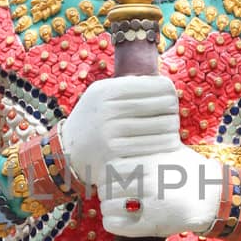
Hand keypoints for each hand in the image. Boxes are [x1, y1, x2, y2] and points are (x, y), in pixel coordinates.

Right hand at [60, 77, 179, 189]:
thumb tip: (165, 85)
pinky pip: (151, 148)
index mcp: (107, 91)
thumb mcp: (102, 95)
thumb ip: (128, 87)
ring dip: (172, 133)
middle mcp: (107, 110)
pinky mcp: (113, 155)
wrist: (67, 151)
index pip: (155, 86)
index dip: (169, 93)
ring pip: (160, 129)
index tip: (172, 99)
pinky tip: (167, 147)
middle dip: (172, 114)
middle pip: (161, 107)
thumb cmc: (94, 119)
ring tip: (173, 135)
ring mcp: (109, 133)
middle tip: (174, 120)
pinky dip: (164, 147)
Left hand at [101, 150, 224, 239]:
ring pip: (108, 206)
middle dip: (106, 190)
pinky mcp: (152, 224)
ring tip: (115, 206)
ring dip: (108, 207)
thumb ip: (144, 145)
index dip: (108, 173)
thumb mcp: (168, 149)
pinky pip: (116, 225)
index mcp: (150, 160)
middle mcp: (150, 180)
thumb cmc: (187, 171)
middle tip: (112, 193)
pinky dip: (112, 222)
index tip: (113, 177)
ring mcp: (151, 203)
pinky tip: (118, 219)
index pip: (111, 166)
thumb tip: (113, 140)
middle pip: (106, 186)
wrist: (212, 197)